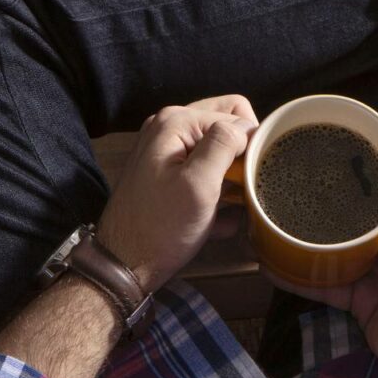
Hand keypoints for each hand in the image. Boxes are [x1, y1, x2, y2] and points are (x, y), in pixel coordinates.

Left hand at [96, 94, 258, 293]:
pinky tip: (218, 214)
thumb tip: (248, 125)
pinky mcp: (167, 170)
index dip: (250, 143)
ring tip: (232, 202)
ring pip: (217, 146)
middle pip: (226, 122)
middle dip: (242, 152)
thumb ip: (224, 145)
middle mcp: (168, 127)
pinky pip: (204, 166)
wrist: (124, 264)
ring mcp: (166, 148)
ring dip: (231, 172)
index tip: (252, 177)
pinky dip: (216, 185)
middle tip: (244, 184)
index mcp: (175, 122)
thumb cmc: (161, 228)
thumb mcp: (199, 185)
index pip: (236, 113)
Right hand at [261, 162, 377, 377]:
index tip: (323, 152)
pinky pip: (324, 285)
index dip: (356, 169)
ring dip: (304, 242)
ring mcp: (374, 273)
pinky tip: (273, 268)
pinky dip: (299, 278)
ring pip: (332, 250)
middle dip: (321, 207)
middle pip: (351, 217)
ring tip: (270, 226)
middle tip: (284, 189)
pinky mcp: (361, 302)